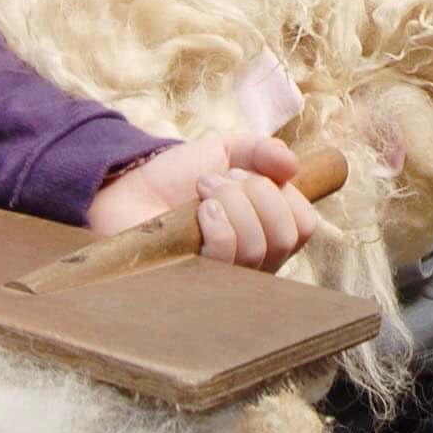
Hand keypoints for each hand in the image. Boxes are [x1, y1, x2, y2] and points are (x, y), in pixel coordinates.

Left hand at [85, 132, 319, 271]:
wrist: (128, 187)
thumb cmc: (177, 176)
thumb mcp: (226, 151)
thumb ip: (262, 151)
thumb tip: (293, 165)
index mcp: (267, 231)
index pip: (304, 225)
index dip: (282, 194)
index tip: (244, 173)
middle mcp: (253, 260)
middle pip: (286, 236)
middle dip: (256, 193)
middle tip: (220, 180)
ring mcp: (227, 275)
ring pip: (258, 246)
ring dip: (232, 202)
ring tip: (204, 191)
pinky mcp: (198, 281)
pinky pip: (228, 255)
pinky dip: (219, 223)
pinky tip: (199, 212)